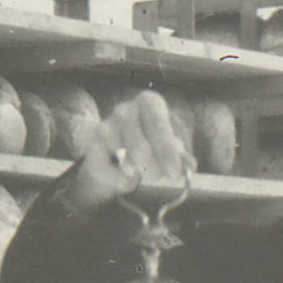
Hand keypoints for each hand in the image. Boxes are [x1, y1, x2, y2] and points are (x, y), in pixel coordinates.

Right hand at [65, 90, 190, 213]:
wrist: (117, 153)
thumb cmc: (150, 143)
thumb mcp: (169, 145)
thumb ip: (180, 155)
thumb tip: (189, 166)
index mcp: (148, 102)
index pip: (158, 124)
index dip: (167, 150)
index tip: (175, 171)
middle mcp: (124, 110)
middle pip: (140, 147)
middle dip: (154, 168)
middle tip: (161, 176)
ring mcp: (106, 127)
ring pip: (125, 160)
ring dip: (139, 173)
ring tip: (145, 172)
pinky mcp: (93, 148)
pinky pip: (111, 172)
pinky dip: (123, 179)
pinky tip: (128, 174)